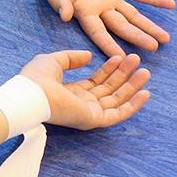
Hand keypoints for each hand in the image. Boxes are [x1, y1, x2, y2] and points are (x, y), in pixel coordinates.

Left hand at [19, 50, 150, 129]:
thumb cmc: (37, 78)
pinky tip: (145, 93)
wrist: (31, 94)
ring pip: (117, 100)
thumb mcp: (54, 61)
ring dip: (132, 86)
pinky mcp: (94, 119)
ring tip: (145, 71)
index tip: (120, 56)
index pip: (96, 82)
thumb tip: (89, 56)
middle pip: (109, 90)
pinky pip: (119, 114)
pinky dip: (134, 105)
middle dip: (124, 74)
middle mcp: (82, 104)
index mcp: (71, 92)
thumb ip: (72, 58)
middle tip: (136, 59)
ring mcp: (89, 112)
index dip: (109, 69)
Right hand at [31, 0, 175, 56]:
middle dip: (137, 37)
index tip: (122, 58)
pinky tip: (170, 5)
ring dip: (149, 25)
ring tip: (165, 38)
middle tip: (154, 47)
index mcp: (82, 11)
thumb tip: (65, 17)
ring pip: (133, 14)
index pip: (98, 32)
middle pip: (121, 26)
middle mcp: (98, 8)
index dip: (109, 45)